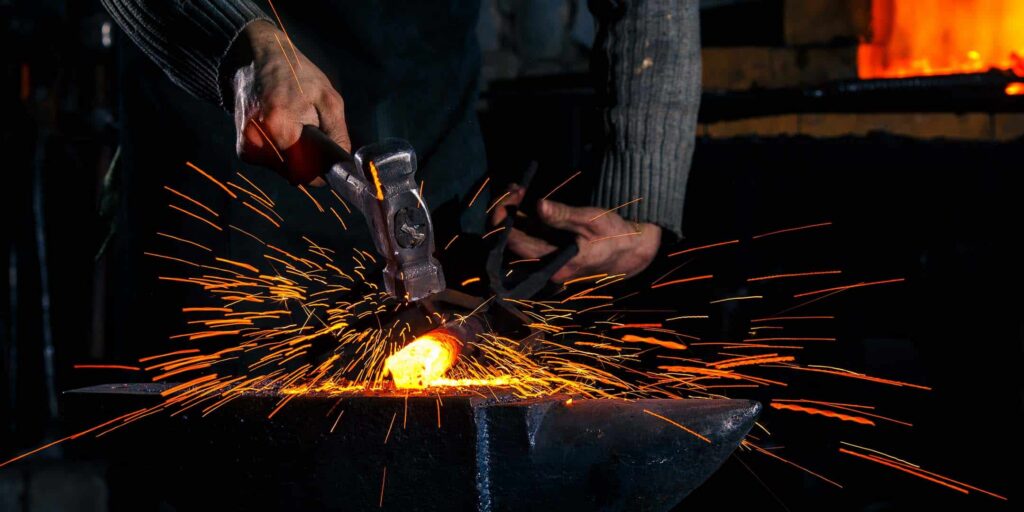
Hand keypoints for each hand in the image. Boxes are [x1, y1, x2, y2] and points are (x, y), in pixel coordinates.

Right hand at [226, 20, 349, 183]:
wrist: (259, 58)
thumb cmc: (297, 75)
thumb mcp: (328, 99)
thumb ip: (338, 135)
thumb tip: (341, 163)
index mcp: (280, 128)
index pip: (305, 173)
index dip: (319, 170)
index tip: (324, 157)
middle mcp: (258, 142)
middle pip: (293, 173)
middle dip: (307, 160)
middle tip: (308, 133)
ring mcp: (247, 146)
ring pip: (282, 169)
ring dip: (293, 155)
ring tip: (292, 126)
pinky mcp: (243, 147)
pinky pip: (269, 162)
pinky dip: (279, 151)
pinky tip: (280, 129)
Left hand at [491, 185, 660, 282]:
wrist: (629, 251)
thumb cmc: (613, 235)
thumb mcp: (591, 220)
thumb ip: (564, 215)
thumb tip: (539, 206)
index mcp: (553, 264)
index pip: (514, 243)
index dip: (505, 218)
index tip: (512, 194)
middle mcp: (544, 266)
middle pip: (510, 241)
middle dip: (505, 213)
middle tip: (513, 188)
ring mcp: (545, 258)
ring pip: (517, 236)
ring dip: (512, 213)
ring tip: (516, 188)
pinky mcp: (549, 249)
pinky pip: (527, 233)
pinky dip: (522, 216)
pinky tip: (522, 196)